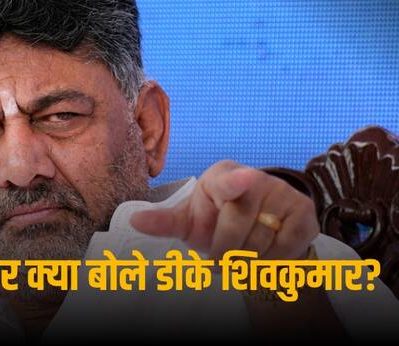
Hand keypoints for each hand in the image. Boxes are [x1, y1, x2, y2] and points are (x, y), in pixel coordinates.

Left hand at [130, 160, 318, 258]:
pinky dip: (271, 262)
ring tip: (242, 255)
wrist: (257, 233)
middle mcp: (256, 178)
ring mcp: (283, 193)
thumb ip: (164, 222)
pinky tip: (265, 254)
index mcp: (222, 177)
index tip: (244, 179)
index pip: (228, 182)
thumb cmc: (216, 222)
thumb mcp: (189, 222)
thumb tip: (134, 221)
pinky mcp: (304, 212)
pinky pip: (285, 250)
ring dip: (246, 262)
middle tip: (220, 258)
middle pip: (236, 230)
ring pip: (260, 245)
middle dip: (224, 253)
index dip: (235, 182)